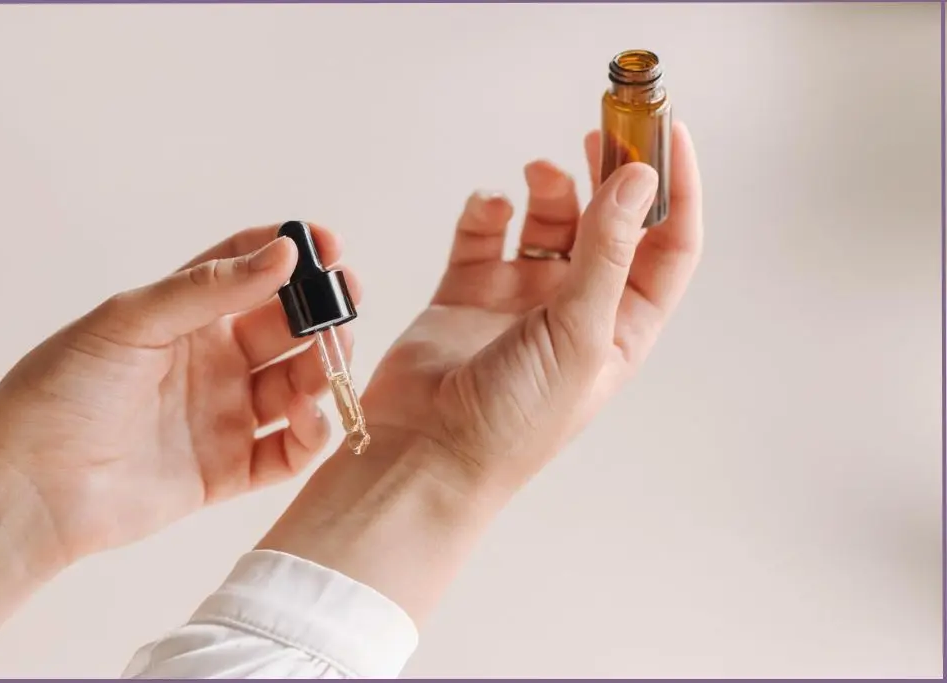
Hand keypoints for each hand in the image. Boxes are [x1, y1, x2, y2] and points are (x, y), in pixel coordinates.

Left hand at [0, 225, 356, 628]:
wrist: (31, 488)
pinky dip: (313, 434)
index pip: (251, 269)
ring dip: (324, 368)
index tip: (329, 245)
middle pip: (287, 327)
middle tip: (346, 304)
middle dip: (322, 312)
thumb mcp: (132, 321)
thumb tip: (284, 252)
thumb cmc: (63, 393)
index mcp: (186, 316)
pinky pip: (290, 450)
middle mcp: (214, 361)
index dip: (292, 252)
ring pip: (298, 384)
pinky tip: (309, 416)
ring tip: (329, 360)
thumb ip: (210, 288)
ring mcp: (225, 415)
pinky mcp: (232, 469)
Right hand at [363, 121, 701, 489]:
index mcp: (620, 325)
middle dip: (611, 174)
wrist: (426, 452)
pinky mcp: (470, 291)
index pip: (667, 246)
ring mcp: (522, 298)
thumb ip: (607, 251)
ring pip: (548, 220)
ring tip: (540, 174)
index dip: (676, 189)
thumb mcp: (578, 333)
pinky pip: (485, 234)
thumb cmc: (512, 421)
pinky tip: (489, 209)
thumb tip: (639, 180)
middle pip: (609, 222)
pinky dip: (488, 210)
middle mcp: (577, 308)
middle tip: (604, 129)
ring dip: (551, 188)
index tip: (670, 133)